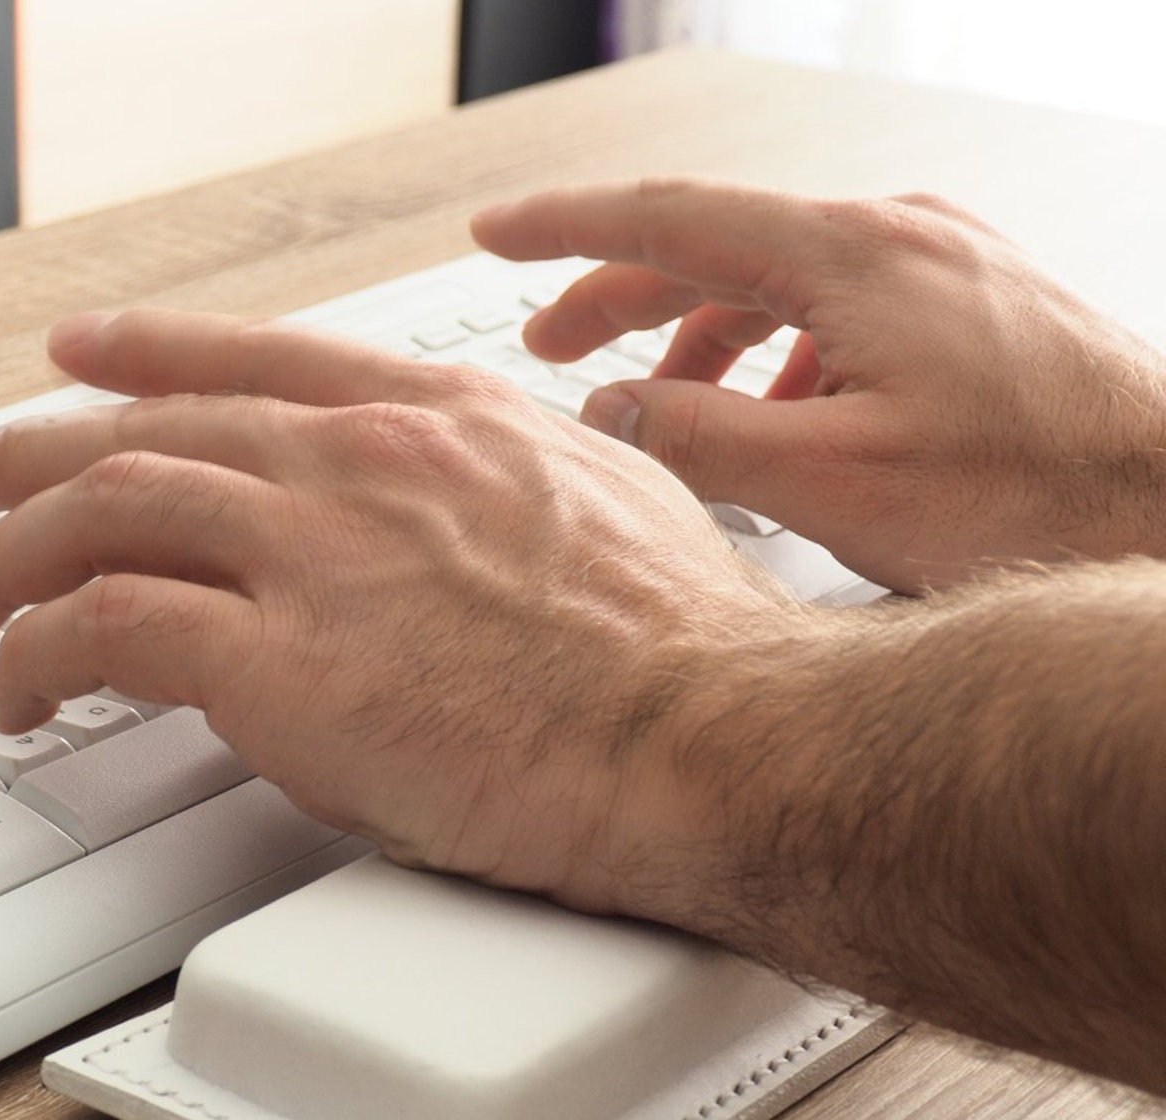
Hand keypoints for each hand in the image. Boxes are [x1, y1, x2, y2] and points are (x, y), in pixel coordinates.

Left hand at [0, 310, 814, 913]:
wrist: (710, 737)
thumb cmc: (682, 655)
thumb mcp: (602, 511)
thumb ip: (503, 499)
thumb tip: (471, 534)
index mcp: (435, 419)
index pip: (250, 360)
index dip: (146, 357)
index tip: (80, 360)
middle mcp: (357, 459)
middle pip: (144, 428)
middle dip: (25, 452)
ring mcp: (311, 550)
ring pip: (99, 509)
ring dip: (3, 557)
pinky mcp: (275, 661)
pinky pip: (104, 629)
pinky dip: (37, 653)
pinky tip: (17, 690)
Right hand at [473, 177, 1165, 591]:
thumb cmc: (1031, 495)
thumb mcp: (830, 480)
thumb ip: (697, 435)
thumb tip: (610, 406)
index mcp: (852, 255)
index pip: (670, 217)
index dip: (564, 229)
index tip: (495, 238)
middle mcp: (899, 236)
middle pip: (718, 246)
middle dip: (620, 296)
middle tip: (548, 344)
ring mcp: (942, 265)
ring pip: (779, 281)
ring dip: (700, 338)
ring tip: (654, 400)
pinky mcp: (970, 305)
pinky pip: (837, 308)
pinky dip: (774, 354)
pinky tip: (769, 415)